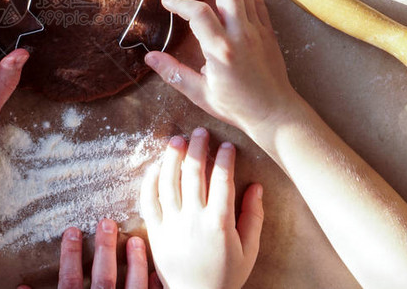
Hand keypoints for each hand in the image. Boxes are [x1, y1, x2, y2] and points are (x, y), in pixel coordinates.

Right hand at [18, 219, 155, 288]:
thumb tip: (19, 287)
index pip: (69, 280)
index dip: (70, 255)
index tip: (72, 230)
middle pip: (103, 278)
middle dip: (105, 249)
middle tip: (108, 222)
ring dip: (135, 265)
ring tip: (137, 241)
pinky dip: (153, 288)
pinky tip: (156, 273)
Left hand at [142, 128, 263, 288]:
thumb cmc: (226, 276)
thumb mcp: (249, 250)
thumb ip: (253, 217)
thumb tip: (257, 186)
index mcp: (219, 224)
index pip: (222, 181)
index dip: (224, 159)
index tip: (226, 145)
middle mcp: (194, 221)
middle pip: (194, 175)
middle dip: (198, 149)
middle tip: (200, 132)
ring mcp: (172, 225)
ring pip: (168, 182)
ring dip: (172, 158)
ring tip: (177, 140)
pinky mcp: (156, 232)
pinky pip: (149, 201)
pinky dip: (150, 181)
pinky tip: (155, 166)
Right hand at [144, 0, 303, 139]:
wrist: (275, 113)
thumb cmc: (237, 106)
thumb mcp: (200, 93)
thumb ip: (174, 73)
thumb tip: (150, 57)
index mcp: (221, 50)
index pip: (198, 13)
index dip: (179, 2)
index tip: (167, 1)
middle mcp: (241, 35)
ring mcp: (258, 31)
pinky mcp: (269, 32)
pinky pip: (256, 3)